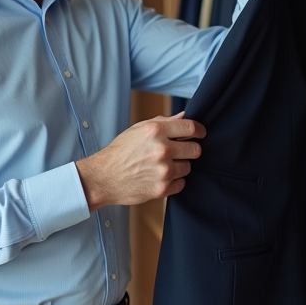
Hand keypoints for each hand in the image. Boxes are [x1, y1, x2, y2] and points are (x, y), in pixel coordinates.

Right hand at [76, 113, 205, 209]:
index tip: (201, 133)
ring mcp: (163, 171)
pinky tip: (161, 177)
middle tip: (181, 151)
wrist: (103, 177)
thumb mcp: (138, 129)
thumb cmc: (121, 151)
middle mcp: (162, 150)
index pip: (191, 127)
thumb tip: (184, 116)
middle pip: (195, 149)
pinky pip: (181, 183)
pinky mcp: (162, 188)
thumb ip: (163, 122)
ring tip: (164, 165)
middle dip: (190, 149)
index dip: (200, 130)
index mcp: (156, 131)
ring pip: (188, 167)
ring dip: (180, 166)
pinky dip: (175, 181)